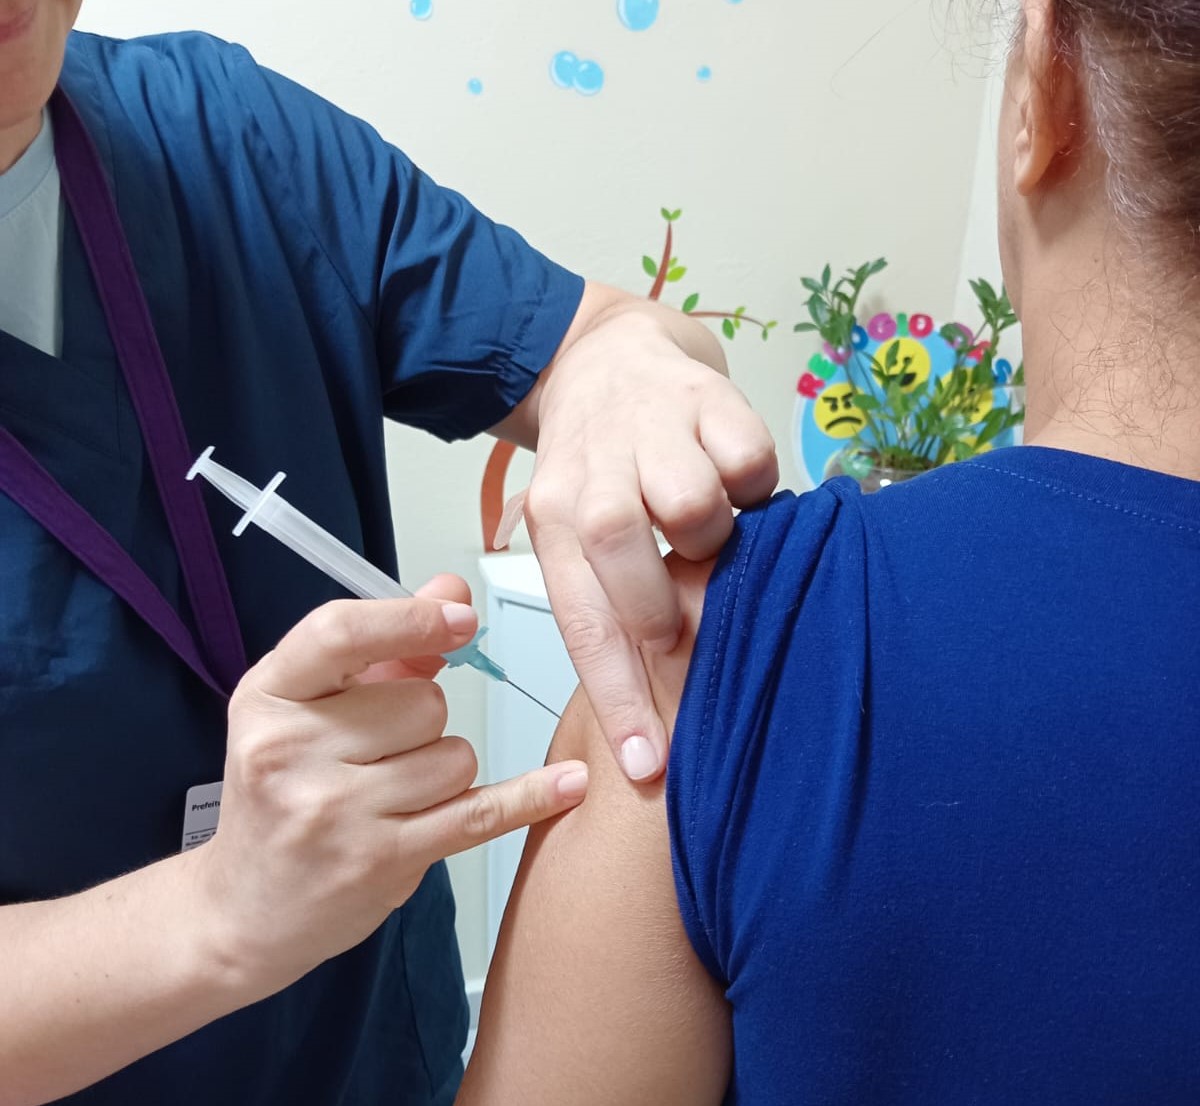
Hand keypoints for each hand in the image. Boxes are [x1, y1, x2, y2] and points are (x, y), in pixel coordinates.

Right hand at [185, 577, 588, 992]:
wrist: (244, 911)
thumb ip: (383, 647)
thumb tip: (452, 590)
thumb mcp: (308, 710)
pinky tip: (570, 783)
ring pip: (454, 755)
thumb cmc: (282, 793)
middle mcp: (290, 750)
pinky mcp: (380, 861)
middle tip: (380, 752)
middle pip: (421, 701)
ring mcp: (334, 811)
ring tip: (391, 793)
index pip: (339, 632)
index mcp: (267, 695)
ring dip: (444, 768)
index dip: (411, 619)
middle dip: (423, 719)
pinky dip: (529, 797)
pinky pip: (478, 811)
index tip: (461, 619)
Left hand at [523, 306, 776, 781]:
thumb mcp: (574, 529)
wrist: (605, 358)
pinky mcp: (706, 397)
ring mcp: (648, 429)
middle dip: (659, 606)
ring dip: (710, 536)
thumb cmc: (599, 468)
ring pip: (686, 501)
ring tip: (713, 538)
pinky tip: (739, 486)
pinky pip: (746, 458)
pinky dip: (753, 484)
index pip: (581, 618)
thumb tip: (657, 699)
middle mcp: (592, 470)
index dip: (618, 696)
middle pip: (618, 546)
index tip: (647, 764)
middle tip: (685, 624)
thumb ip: (607, 596)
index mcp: (551, 517)